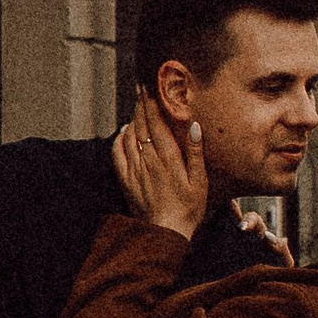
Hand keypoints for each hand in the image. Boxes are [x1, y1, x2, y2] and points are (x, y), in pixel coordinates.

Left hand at [116, 93, 209, 237]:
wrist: (165, 232)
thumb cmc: (189, 208)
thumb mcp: (200, 181)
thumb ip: (195, 152)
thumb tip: (194, 125)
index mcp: (168, 158)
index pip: (156, 122)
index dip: (151, 102)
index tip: (149, 86)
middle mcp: (149, 161)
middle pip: (141, 125)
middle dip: (141, 104)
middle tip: (141, 88)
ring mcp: (135, 170)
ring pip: (129, 136)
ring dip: (132, 119)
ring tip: (137, 107)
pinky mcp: (126, 181)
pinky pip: (118, 153)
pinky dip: (119, 138)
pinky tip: (124, 131)